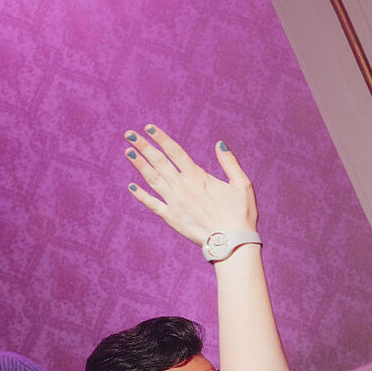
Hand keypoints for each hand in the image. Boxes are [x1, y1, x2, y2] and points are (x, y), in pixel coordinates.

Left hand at [125, 128, 254, 247]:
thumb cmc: (241, 214)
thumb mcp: (243, 185)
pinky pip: (152, 204)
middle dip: (143, 146)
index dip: (161, 138)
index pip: (175, 151)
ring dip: (139, 165)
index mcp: (198, 177)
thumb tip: (219, 144)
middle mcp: (182, 187)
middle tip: (130, 134)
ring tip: (128, 152)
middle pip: (159, 162)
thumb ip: (230, 163)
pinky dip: (141, 195)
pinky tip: (131, 187)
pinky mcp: (171, 218)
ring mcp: (174, 202)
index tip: (148, 128)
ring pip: (152, 179)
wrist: (231, 243)